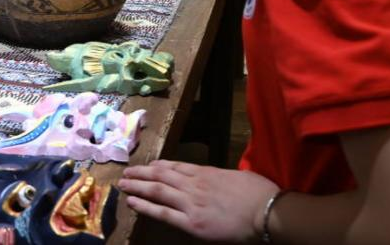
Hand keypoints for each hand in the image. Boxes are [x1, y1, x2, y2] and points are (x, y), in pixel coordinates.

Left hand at [119, 160, 278, 242]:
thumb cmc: (259, 194)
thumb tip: (214, 181)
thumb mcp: (237, 176)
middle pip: (161, 174)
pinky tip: (132, 202)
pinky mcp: (192, 223)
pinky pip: (162, 213)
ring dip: (137, 186)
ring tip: (122, 184)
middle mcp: (194, 184)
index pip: (176, 166)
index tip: (147, 166)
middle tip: (126, 172)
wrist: (267, 211)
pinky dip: (145, 206)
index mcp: (206, 172)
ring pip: (157, 190)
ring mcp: (191, 203)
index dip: (158, 166)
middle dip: (141, 173)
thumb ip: (220, 178)